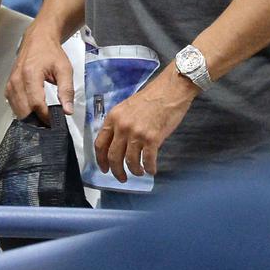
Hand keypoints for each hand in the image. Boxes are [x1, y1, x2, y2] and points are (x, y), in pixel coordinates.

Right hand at [6, 25, 74, 120]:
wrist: (38, 39)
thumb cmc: (51, 52)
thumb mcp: (64, 69)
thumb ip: (67, 90)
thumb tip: (68, 111)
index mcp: (31, 73)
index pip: (36, 103)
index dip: (46, 116)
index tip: (55, 122)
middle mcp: (17, 79)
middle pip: (24, 110)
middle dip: (37, 120)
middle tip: (49, 124)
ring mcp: (10, 82)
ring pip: (17, 109)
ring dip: (29, 117)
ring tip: (42, 119)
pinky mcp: (8, 85)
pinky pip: (12, 104)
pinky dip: (22, 111)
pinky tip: (32, 111)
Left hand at [94, 65, 197, 181]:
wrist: (170, 90)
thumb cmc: (150, 98)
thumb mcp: (127, 107)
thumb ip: (120, 124)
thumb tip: (117, 144)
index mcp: (114, 117)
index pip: (100, 143)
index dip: (101, 160)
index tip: (105, 168)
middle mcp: (122, 126)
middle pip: (113, 156)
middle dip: (116, 171)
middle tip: (121, 178)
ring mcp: (137, 133)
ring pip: (130, 161)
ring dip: (134, 171)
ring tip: (139, 172)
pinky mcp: (152, 138)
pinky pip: (148, 160)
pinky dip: (149, 168)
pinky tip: (151, 170)